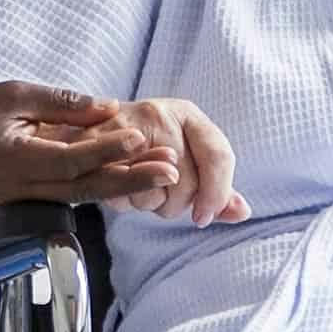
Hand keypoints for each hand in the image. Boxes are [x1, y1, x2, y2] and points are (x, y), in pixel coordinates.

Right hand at [0, 77, 172, 205]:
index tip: (139, 136)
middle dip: (131, 179)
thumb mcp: (14, 94)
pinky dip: (106, 184)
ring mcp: (28, 194)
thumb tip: (108, 109)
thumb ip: (61, 103)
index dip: (105, 149)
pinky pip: (75, 192)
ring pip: (84, 194)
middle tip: (171, 169)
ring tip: (164, 172)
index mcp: (14, 161)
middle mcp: (24, 186)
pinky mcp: (34, 193)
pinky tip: (135, 176)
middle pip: (85, 188)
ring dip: (126, 184)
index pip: (69, 159)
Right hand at [106, 98, 246, 225]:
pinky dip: (125, 202)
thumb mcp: (189, 155)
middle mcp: (158, 114)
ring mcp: (125, 128)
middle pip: (186, 182)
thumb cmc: (150, 145)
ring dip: (149, 203)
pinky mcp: (95, 148)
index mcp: (187, 114)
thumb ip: (217, 187)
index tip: (204, 217)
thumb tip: (242, 212)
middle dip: (177, 202)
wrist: (91, 124)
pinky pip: (121, 196)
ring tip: (142, 187)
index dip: (217, 193)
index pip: (218, 156)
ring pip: (154, 194)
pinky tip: (123, 188)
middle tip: (165, 193)